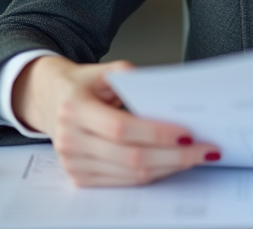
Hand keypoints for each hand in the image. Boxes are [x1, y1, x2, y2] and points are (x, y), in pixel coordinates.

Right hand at [12, 56, 220, 186]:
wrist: (48, 98)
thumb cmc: (81, 84)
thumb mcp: (103, 70)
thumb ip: (133, 78)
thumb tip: (171, 95)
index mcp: (74, 108)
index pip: (121, 128)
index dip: (156, 133)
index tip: (188, 132)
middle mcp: (70, 139)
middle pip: (130, 156)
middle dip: (174, 155)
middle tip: (205, 149)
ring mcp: (72, 162)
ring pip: (130, 174)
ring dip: (168, 167)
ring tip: (195, 156)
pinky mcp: (79, 176)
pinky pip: (123, 182)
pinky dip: (152, 174)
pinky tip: (172, 163)